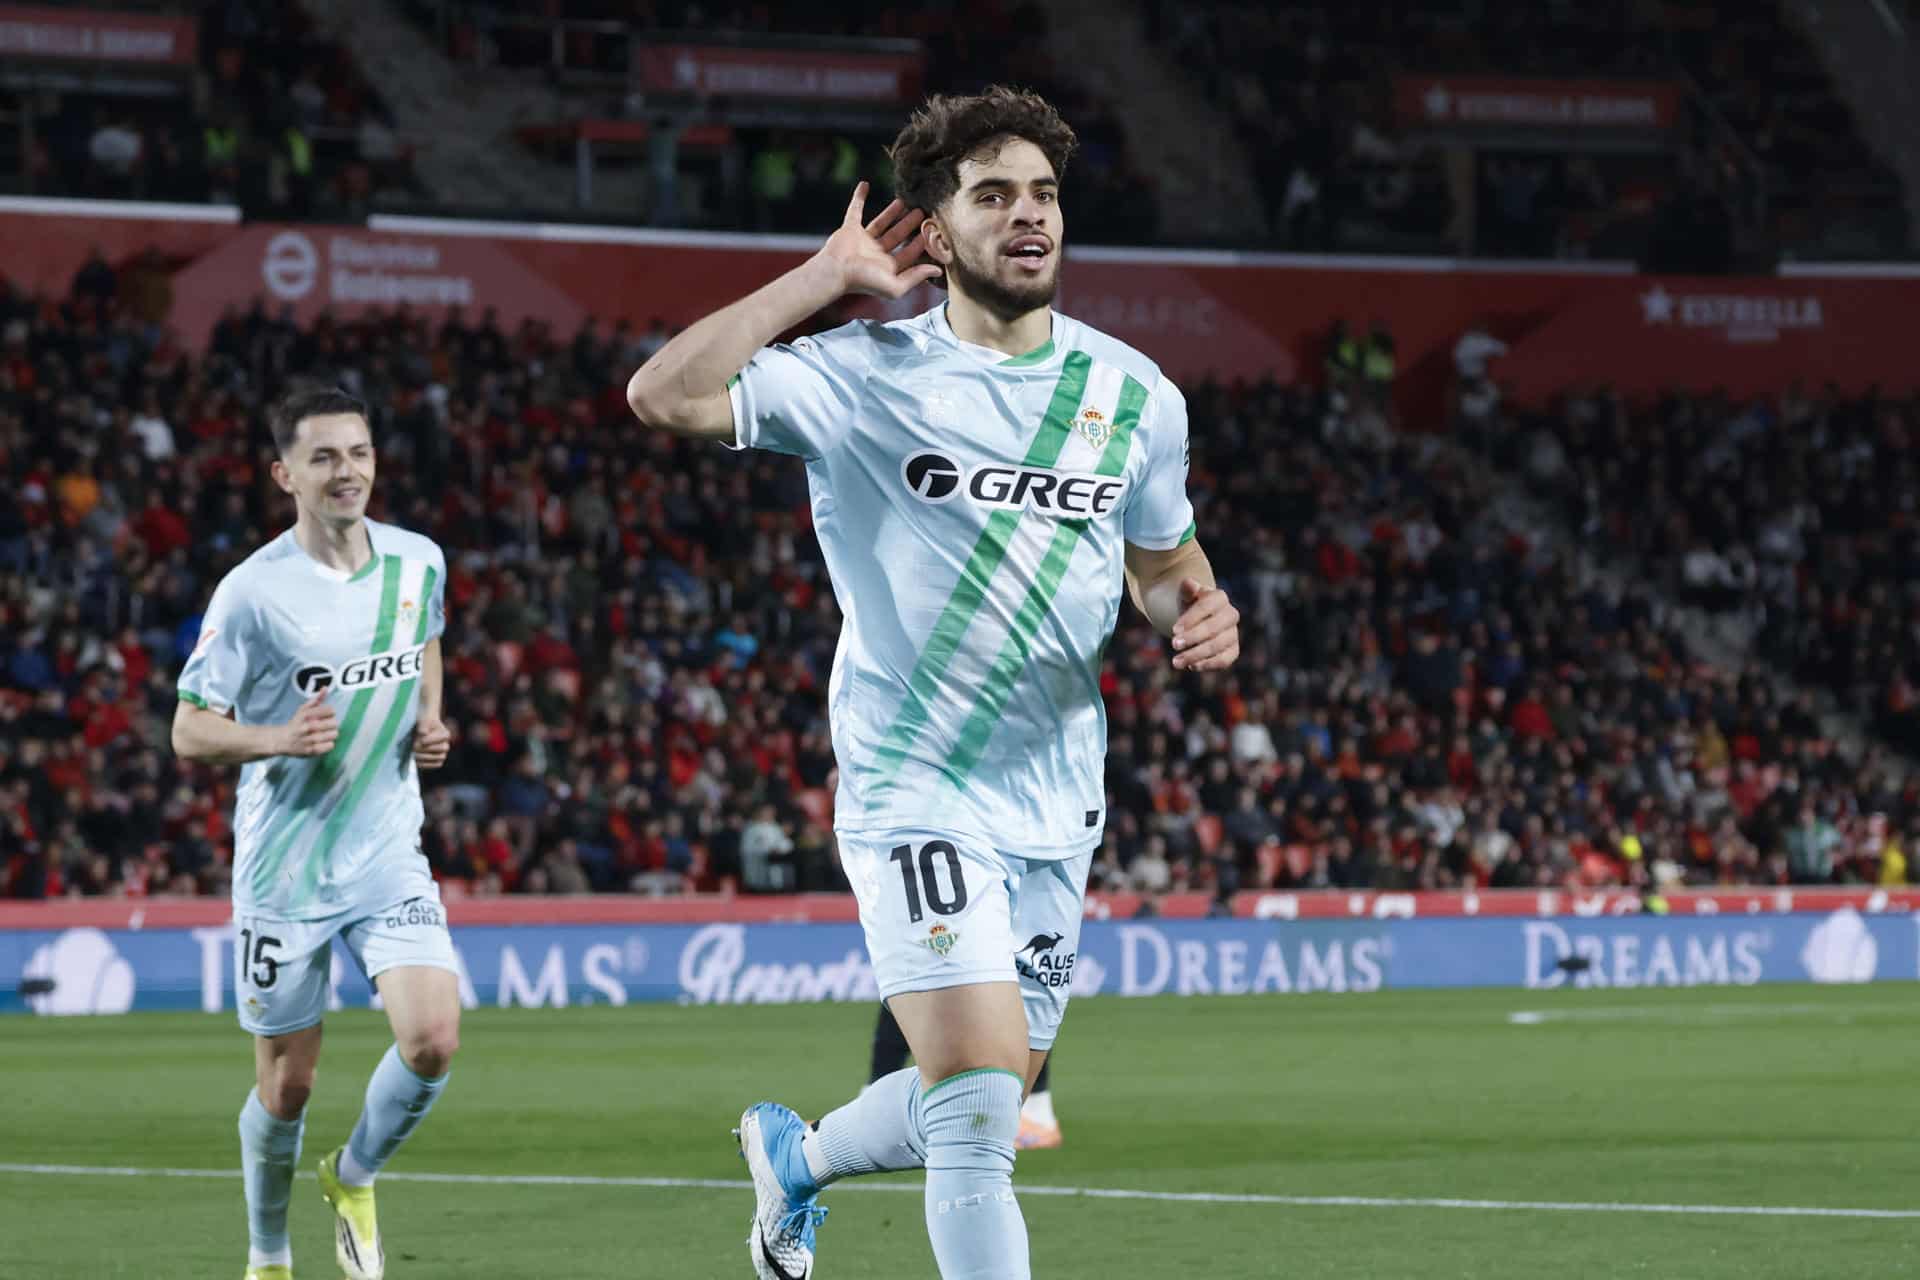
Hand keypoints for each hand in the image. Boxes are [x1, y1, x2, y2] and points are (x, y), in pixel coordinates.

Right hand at [279, 689, 337, 756]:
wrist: (281, 740)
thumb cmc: (296, 723)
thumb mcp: (303, 710)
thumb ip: (316, 699)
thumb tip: (325, 688)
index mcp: (306, 715)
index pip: (330, 710)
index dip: (330, 713)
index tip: (326, 715)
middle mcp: (307, 727)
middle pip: (334, 723)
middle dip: (332, 723)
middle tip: (326, 725)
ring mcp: (309, 739)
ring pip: (334, 734)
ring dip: (331, 734)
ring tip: (325, 733)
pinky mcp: (311, 750)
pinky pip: (330, 746)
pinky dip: (329, 744)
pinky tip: (323, 741)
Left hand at [413, 715, 450, 770]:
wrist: (421, 731)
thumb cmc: (423, 724)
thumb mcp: (423, 720)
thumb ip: (423, 725)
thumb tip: (423, 733)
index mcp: (445, 734)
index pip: (442, 738)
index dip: (431, 740)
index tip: (420, 740)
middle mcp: (446, 745)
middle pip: (441, 749)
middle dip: (426, 749)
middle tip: (414, 747)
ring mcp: (442, 754)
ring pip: (439, 758)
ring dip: (425, 757)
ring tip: (413, 754)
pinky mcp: (437, 761)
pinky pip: (436, 765)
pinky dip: (426, 764)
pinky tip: (416, 761)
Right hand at [814, 182, 943, 299]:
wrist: (836, 272)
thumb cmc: (864, 281)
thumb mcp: (896, 285)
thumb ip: (916, 277)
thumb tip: (938, 271)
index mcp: (887, 267)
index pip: (909, 253)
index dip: (921, 242)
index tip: (932, 230)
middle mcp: (876, 254)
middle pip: (897, 236)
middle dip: (909, 224)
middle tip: (922, 211)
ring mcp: (862, 240)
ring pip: (880, 223)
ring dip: (891, 212)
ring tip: (903, 200)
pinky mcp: (849, 229)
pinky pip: (854, 209)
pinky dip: (858, 197)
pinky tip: (865, 184)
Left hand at [1170, 578, 1239, 671]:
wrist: (1197, 618)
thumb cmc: (1189, 604)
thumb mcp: (1184, 595)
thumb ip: (1186, 589)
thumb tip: (1189, 584)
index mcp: (1219, 598)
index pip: (1206, 607)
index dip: (1190, 619)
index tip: (1174, 630)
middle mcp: (1231, 615)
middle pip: (1213, 628)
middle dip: (1192, 638)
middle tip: (1174, 645)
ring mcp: (1233, 633)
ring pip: (1217, 646)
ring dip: (1196, 655)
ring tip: (1176, 662)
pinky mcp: (1233, 650)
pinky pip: (1224, 660)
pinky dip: (1208, 665)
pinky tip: (1192, 666)